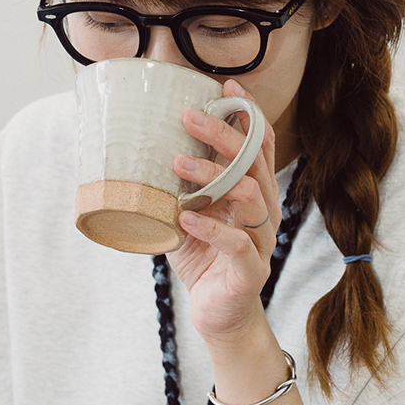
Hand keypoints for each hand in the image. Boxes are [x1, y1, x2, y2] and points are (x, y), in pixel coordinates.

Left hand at [171, 82, 282, 346]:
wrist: (220, 316)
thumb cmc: (204, 260)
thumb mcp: (190, 214)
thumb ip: (181, 186)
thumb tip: (139, 149)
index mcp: (254, 193)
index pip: (260, 146)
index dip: (248, 116)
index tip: (227, 88)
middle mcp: (264, 211)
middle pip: (254, 163)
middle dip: (224, 135)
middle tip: (189, 118)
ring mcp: (261, 240)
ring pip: (250, 196)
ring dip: (213, 176)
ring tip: (178, 165)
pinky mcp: (251, 269)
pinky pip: (237, 243)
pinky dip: (211, 227)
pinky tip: (185, 217)